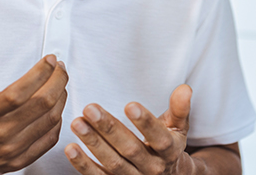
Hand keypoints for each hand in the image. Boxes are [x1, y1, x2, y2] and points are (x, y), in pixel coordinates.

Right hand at [0, 36, 68, 172]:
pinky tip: (56, 108)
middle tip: (60, 69)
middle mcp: (2, 131)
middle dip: (58, 80)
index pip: (21, 90)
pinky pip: (49, 139)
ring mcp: (13, 147)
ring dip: (61, 98)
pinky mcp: (20, 159)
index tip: (50, 60)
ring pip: (50, 120)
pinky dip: (57, 122)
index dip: (41, 72)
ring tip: (60, 84)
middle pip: (42, 103)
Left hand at [65, 84, 197, 174]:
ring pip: (113, 164)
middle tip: (91, 109)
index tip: (129, 105)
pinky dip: (83, 165)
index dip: (145, 123)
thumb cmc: (169, 144)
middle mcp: (152, 168)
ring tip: (77, 123)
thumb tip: (184, 88)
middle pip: (130, 149)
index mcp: (169, 151)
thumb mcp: (179, 127)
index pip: (159, 138)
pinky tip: (71, 148)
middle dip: (109, 129)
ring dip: (93, 144)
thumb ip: (180, 108)